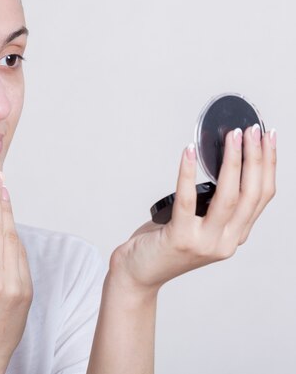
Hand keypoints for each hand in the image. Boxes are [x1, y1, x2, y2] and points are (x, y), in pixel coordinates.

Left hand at [110, 125, 276, 293]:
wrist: (138, 274)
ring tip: (233, 137)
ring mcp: (204, 242)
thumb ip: (211, 206)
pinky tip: (188, 152)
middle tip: (253, 130)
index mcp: (234, 237)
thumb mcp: (198, 226)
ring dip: (232, 162)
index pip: (261, 197)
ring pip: (228, 197)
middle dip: (255, 158)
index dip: (268, 165)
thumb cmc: (163, 245)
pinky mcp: (179, 237)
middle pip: (250, 194)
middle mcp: (225, 242)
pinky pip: (186, 199)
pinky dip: (187, 172)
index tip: (268, 139)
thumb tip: (217, 165)